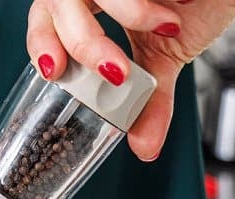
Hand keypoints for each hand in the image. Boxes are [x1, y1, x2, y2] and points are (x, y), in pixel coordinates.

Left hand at [27, 0, 234, 160]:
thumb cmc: (193, 6)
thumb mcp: (165, 60)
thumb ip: (149, 102)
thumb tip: (145, 147)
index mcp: (86, 5)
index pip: (45, 20)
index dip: (41, 43)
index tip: (52, 70)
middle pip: (60, 3)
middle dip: (85, 44)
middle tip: (118, 72)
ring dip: (131, 12)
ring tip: (165, 27)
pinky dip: (157, 0)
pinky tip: (180, 5)